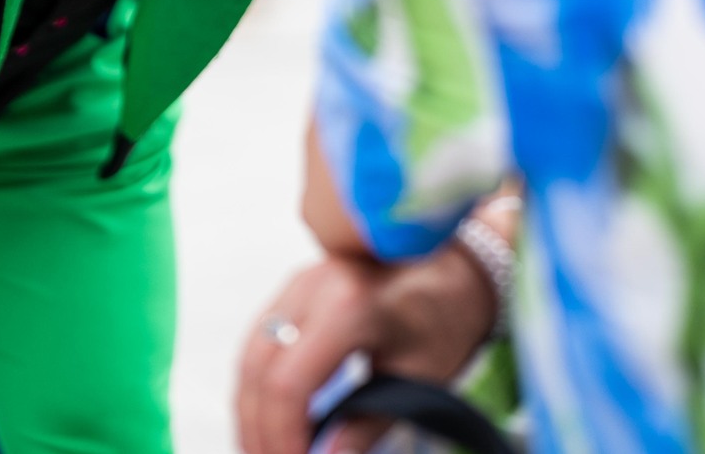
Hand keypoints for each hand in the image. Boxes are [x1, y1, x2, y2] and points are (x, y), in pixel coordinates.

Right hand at [235, 246, 498, 453]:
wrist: (456, 268)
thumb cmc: (444, 319)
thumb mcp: (419, 380)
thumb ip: (367, 425)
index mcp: (348, 307)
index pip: (288, 385)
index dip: (282, 437)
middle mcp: (313, 287)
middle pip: (257, 370)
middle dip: (258, 429)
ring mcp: (298, 282)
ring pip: (249, 355)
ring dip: (250, 409)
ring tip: (266, 448)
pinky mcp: (294, 288)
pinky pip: (259, 340)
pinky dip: (257, 384)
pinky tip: (269, 417)